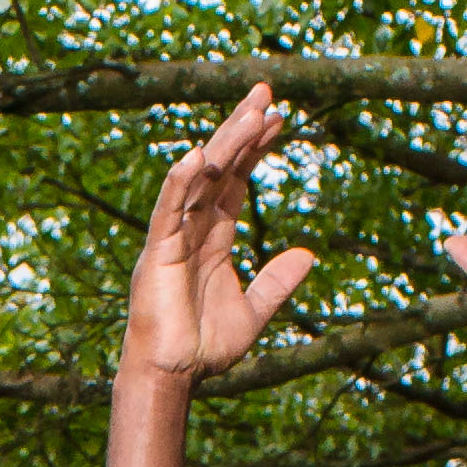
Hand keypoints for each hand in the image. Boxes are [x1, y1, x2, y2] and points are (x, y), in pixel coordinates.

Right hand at [119, 88, 320, 387]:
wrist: (174, 377)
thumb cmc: (204, 348)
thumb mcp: (254, 313)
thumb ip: (277, 283)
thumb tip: (308, 254)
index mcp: (214, 237)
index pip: (238, 180)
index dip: (257, 147)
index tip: (279, 115)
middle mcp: (193, 228)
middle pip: (221, 166)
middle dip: (242, 128)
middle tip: (265, 89)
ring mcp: (174, 236)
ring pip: (201, 179)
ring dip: (225, 144)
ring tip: (252, 111)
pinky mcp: (157, 253)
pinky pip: (169, 210)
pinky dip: (181, 183)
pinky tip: (199, 157)